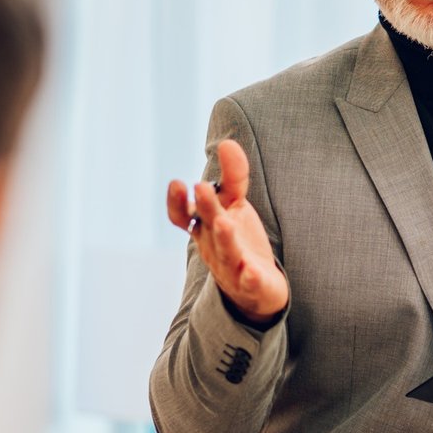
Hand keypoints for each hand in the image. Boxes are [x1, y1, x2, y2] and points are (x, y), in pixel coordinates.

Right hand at [165, 139, 288, 324]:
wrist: (254, 290)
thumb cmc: (237, 240)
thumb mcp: (234, 206)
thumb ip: (233, 176)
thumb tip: (227, 142)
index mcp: (205, 226)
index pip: (183, 216)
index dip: (177, 202)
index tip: (178, 184)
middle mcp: (214, 245)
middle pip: (208, 225)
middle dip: (205, 207)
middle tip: (201, 186)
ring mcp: (231, 266)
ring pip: (226, 252)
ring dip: (224, 237)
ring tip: (224, 222)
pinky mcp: (252, 284)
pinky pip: (249, 282)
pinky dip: (249, 277)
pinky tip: (252, 271)